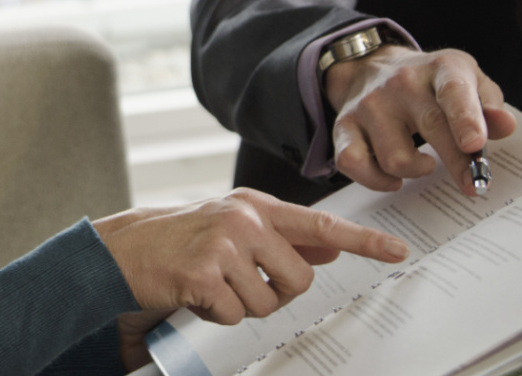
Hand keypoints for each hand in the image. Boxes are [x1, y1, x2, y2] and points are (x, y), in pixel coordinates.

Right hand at [93, 189, 406, 338]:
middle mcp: (242, 219)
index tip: (398, 250)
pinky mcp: (202, 273)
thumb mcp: (233, 229)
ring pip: (267, 303)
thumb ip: (282, 237)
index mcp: (254, 207)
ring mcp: (222, 245)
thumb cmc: (181, 241)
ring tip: (210, 285)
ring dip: (240, 305)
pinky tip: (194, 295)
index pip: (320, 225)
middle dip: (275, 292)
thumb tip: (329, 245)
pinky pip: (233, 314)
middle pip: (299, 280)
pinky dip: (214, 315)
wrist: (123, 250)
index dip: (363, 240)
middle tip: (239, 283)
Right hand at [325, 45, 516, 194]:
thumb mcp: (466, 82)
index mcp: (439, 69)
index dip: (466, 118)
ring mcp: (368, 105)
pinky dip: (376, 180)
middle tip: (474, 185)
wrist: (372, 67)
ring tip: (425, 164)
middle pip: (431, 127)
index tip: (476, 145)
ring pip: (395, 157)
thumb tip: (505, 125)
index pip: (453, 91)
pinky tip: (393, 178)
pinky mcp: (344, 125)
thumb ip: (488, 105)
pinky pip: (354, 164)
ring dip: (416, 171)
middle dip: (456, 163)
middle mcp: (400, 83)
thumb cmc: (430, 84)